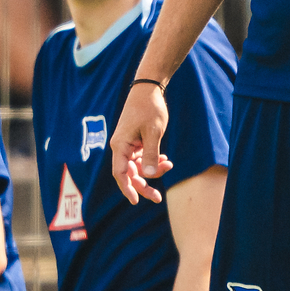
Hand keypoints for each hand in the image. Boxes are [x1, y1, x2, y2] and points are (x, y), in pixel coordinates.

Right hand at [109, 83, 170, 204]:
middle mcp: (121, 147)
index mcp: (120, 145)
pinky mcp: (134, 141)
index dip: (127, 188)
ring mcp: (127, 145)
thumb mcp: (153, 132)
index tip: (136, 201)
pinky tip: (165, 159)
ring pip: (137, 167)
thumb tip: (149, 176)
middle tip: (158, 197)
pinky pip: (141, 158)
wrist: (148, 89)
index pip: (120, 173)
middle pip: (129, 174)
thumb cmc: (149, 109)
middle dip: (144, 185)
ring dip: (152, 170)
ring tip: (169, 164)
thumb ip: (151, 155)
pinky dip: (152, 161)